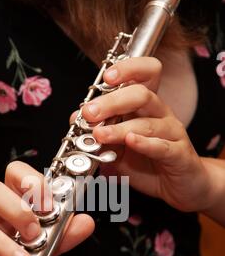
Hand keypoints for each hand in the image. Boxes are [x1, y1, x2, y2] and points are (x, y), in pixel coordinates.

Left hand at [78, 57, 211, 212]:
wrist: (178, 186)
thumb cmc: (149, 163)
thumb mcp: (118, 148)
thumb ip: (101, 132)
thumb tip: (77, 117)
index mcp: (146, 106)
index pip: (144, 74)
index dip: (128, 69)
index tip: (106, 76)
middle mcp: (161, 114)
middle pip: (141, 94)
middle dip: (112, 101)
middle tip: (90, 112)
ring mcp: (172, 133)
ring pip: (147, 123)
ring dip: (119, 128)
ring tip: (99, 134)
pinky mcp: (179, 154)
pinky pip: (162, 146)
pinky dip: (145, 143)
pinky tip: (131, 141)